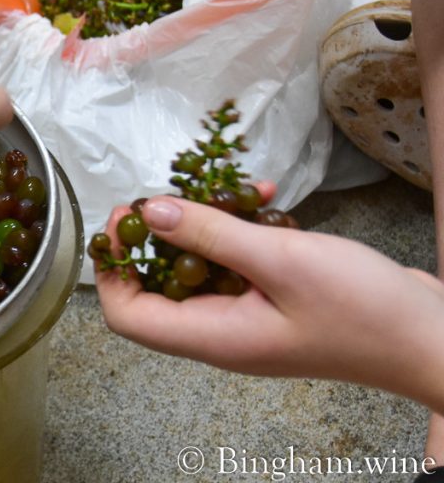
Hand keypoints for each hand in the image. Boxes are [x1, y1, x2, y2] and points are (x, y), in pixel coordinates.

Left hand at [94, 192, 443, 413]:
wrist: (433, 338)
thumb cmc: (363, 310)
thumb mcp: (280, 261)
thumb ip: (211, 235)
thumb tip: (149, 214)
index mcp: (212, 336)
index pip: (127, 316)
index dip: (114, 268)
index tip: (121, 220)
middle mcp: (221, 332)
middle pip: (158, 287)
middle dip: (156, 237)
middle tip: (166, 192)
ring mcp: (249, 317)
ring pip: (201, 268)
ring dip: (207, 224)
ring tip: (226, 186)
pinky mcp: (275, 301)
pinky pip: (240, 263)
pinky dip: (245, 230)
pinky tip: (268, 196)